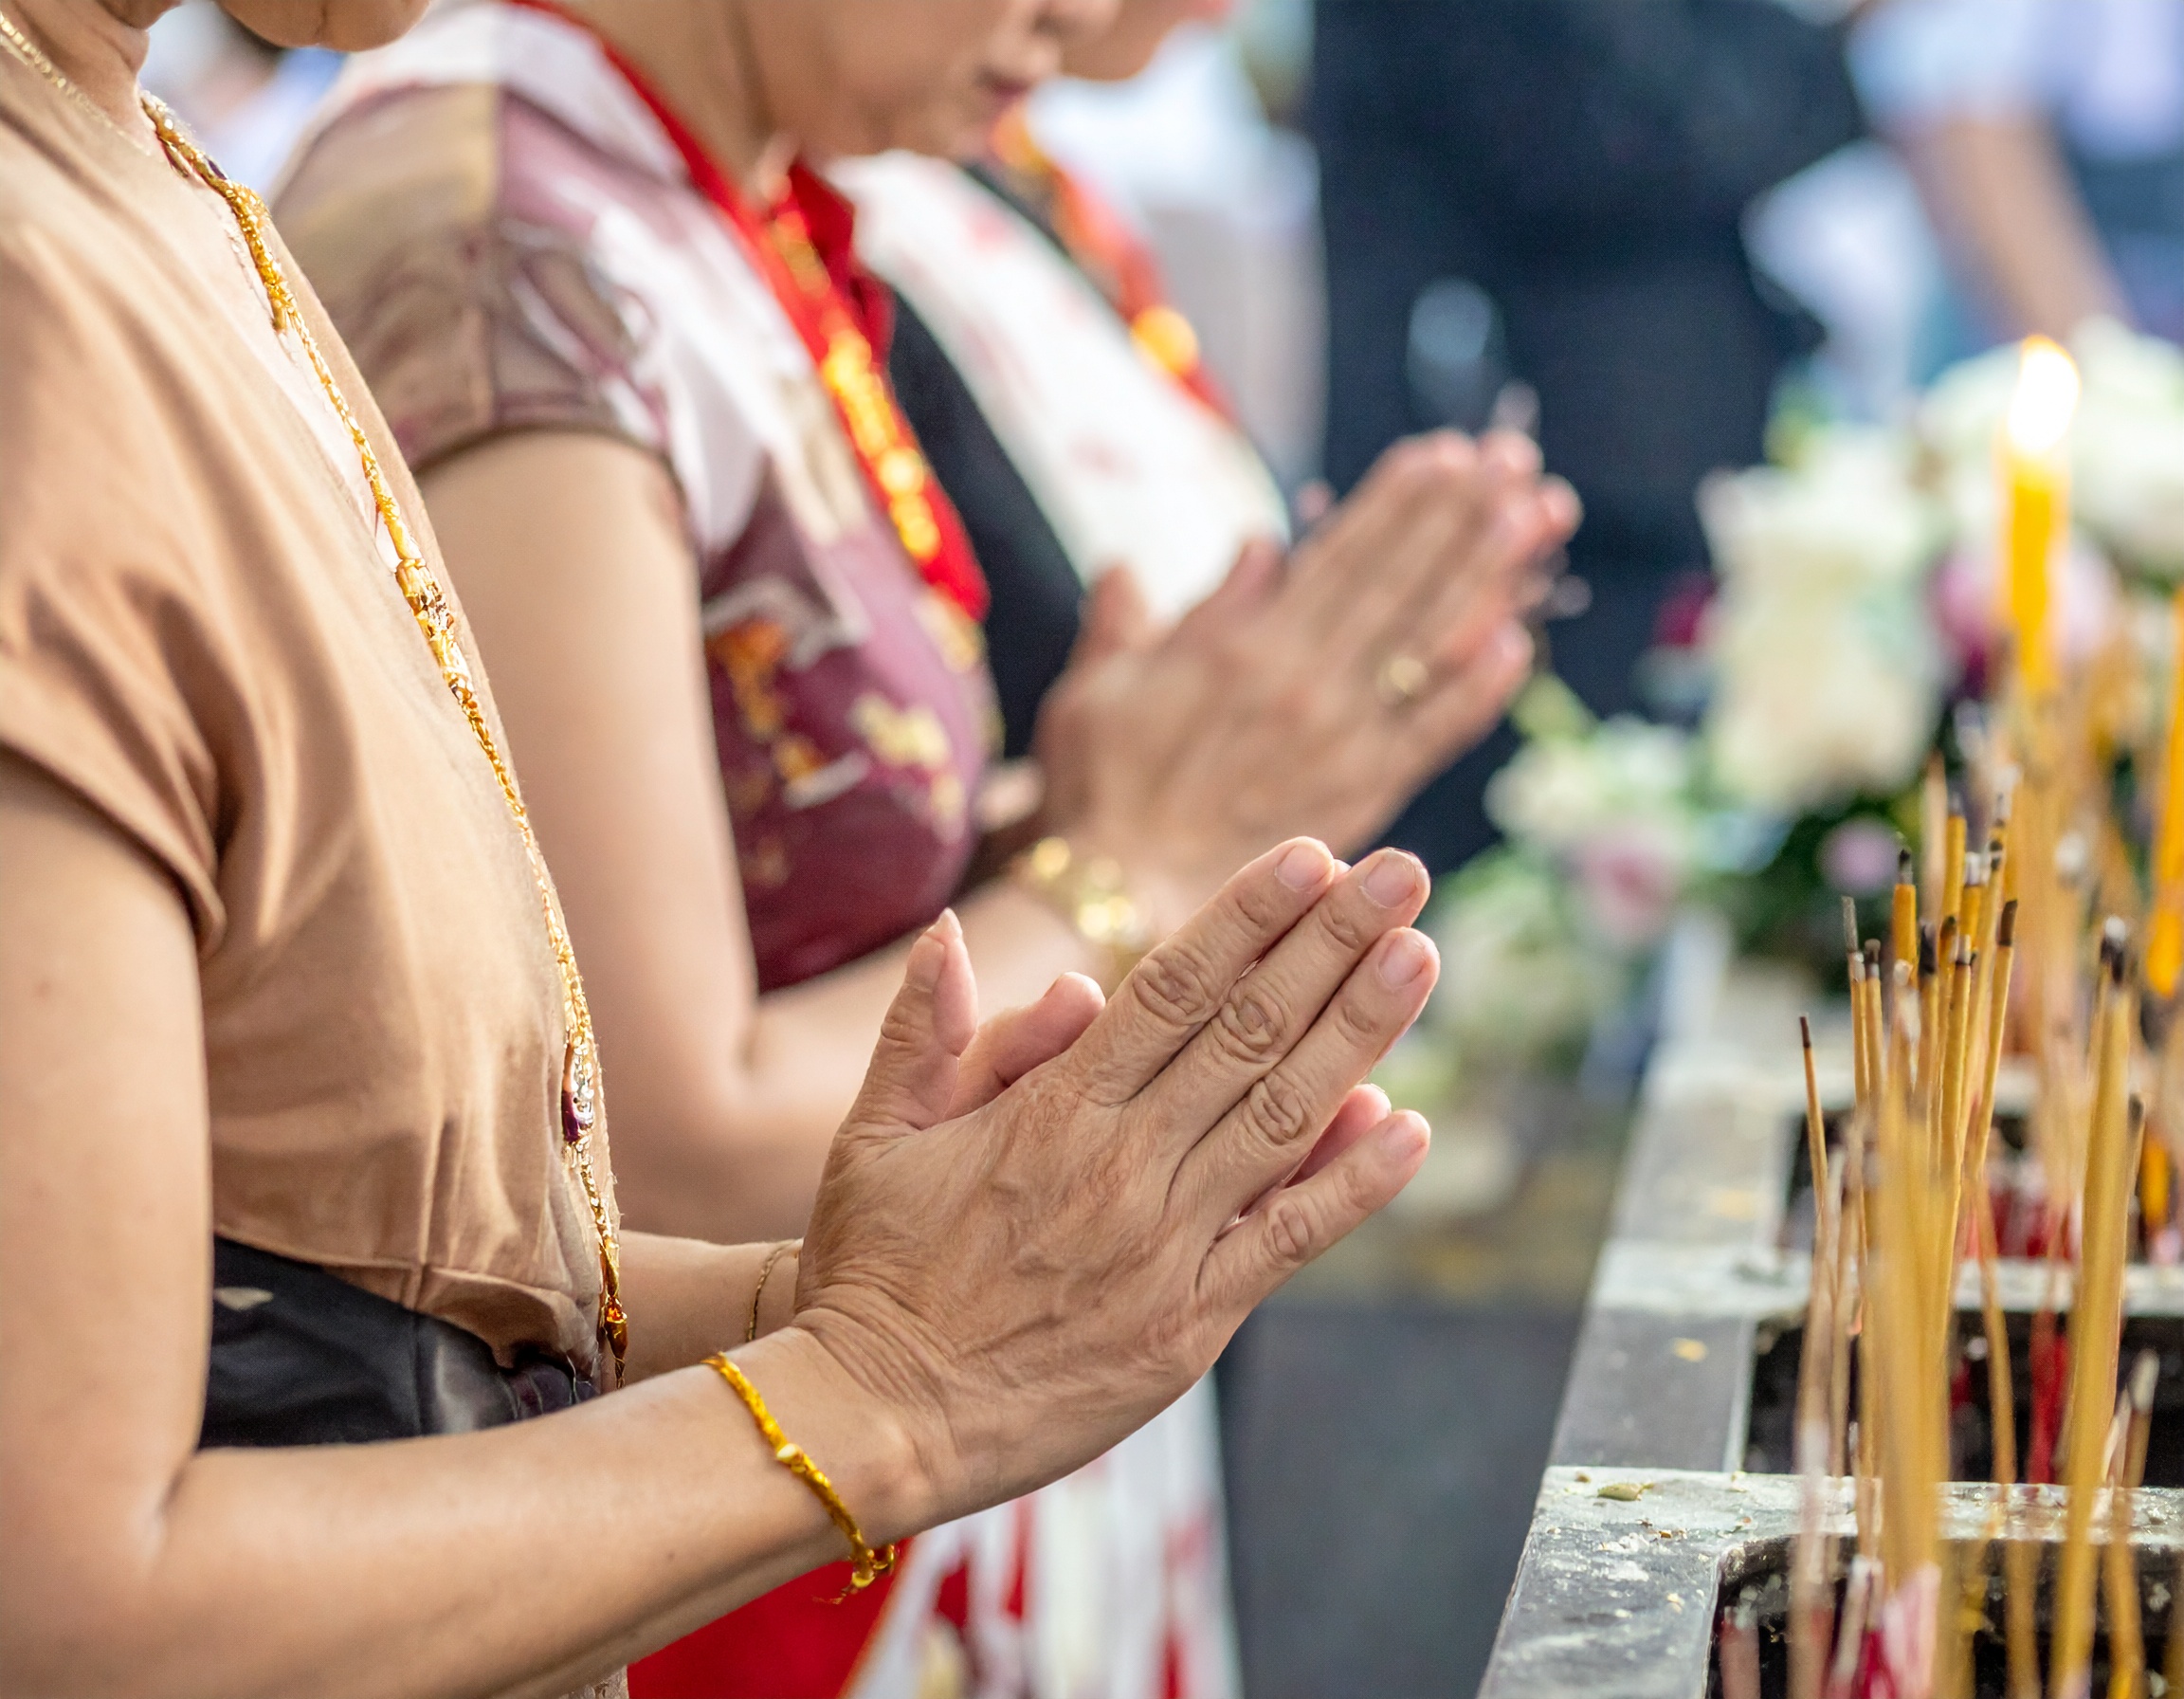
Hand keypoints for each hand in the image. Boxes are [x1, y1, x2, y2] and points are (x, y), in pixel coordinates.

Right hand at [790, 840, 1436, 1525]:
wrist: (878, 1420)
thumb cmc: (871, 1271)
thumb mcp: (873, 1135)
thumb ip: (923, 1031)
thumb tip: (953, 931)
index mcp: (1052, 1109)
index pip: (1171, 988)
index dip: (1247, 917)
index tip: (1310, 856)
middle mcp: (1122, 1163)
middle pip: (1248, 1032)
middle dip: (1331, 944)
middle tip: (1402, 874)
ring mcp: (1165, 1244)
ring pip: (1284, 1117)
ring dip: (1360, 1032)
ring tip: (1421, 956)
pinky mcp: (1190, 1324)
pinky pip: (1289, 1240)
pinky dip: (1355, 1184)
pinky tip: (1411, 1126)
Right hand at [1033, 430, 1577, 916]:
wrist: (1119, 893)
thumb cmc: (1100, 782)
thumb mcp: (1108, 679)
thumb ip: (1185, 607)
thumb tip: (1261, 545)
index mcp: (1243, 647)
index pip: (1340, 555)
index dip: (1397, 501)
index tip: (1446, 454)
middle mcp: (1303, 686)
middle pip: (1400, 585)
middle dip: (1460, 516)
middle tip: (1514, 460)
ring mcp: (1340, 742)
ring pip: (1429, 645)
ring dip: (1489, 577)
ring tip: (1539, 514)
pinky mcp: (1360, 798)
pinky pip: (1431, 737)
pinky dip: (1478, 692)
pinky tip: (1519, 643)